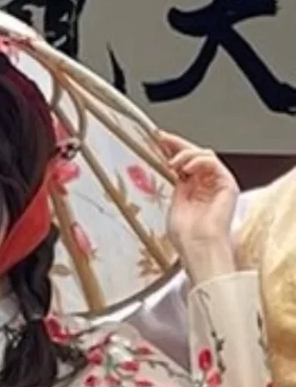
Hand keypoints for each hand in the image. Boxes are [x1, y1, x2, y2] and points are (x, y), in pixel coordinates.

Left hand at [159, 135, 239, 277]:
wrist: (198, 247)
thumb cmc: (186, 236)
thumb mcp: (174, 203)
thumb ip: (176, 184)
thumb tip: (170, 166)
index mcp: (194, 191)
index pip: (185, 163)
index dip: (173, 150)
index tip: (159, 141)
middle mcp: (208, 185)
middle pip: (195, 155)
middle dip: (178, 144)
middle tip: (163, 138)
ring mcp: (219, 184)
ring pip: (205, 155)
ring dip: (186, 154)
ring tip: (173, 163)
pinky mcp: (227, 184)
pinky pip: (213, 162)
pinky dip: (198, 161)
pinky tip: (186, 168)